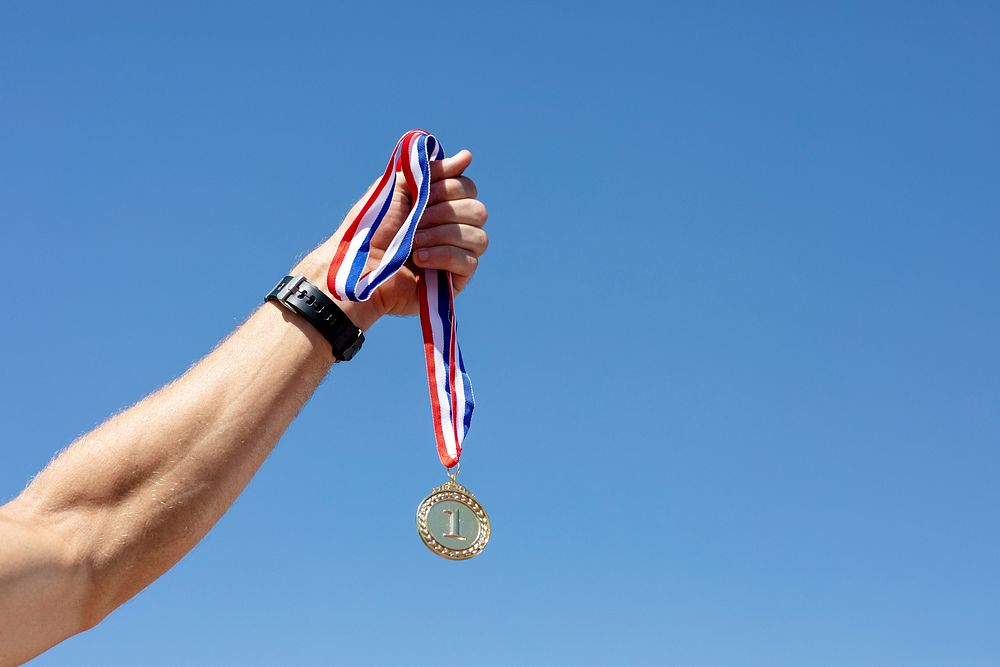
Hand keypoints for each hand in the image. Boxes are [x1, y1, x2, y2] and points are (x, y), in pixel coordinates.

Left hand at [295, 149, 487, 329]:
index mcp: (441, 205)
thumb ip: (429, 171)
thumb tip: (467, 157)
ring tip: (414, 242)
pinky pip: (469, 262)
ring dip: (443, 235)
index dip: (448, 187)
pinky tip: (419, 259)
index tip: (423, 193)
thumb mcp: (398, 189)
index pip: (468, 188)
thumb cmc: (373, 227)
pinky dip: (443, 255)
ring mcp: (457, 255)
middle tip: (416, 220)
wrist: (358, 265)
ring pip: (478, 238)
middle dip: (445, 212)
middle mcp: (454, 229)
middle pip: (478, 211)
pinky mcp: (456, 280)